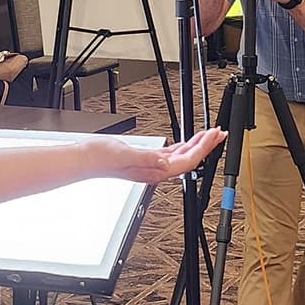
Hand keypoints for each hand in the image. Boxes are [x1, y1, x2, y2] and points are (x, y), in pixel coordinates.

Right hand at [106, 129, 225, 184]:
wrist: (86, 160)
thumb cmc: (101, 158)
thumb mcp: (125, 154)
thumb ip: (146, 158)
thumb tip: (165, 160)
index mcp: (154, 170)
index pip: (187, 161)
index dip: (203, 148)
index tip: (213, 136)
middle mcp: (155, 170)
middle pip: (189, 159)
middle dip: (206, 146)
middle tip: (218, 133)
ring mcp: (151, 165)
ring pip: (181, 156)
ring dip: (196, 145)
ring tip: (208, 135)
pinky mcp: (145, 159)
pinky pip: (170, 154)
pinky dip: (182, 146)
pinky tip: (186, 142)